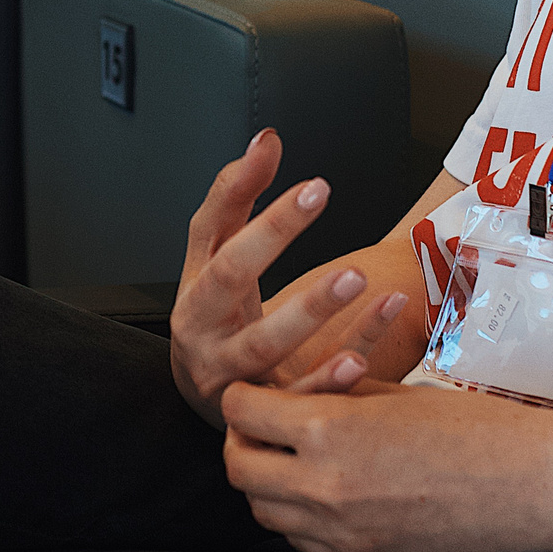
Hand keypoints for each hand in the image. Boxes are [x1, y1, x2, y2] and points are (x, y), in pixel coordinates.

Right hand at [169, 129, 411, 428]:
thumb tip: (267, 141)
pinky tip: (358, 358)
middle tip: (318, 191)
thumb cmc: (217, 312)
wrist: (205, 392)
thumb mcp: (217, 256)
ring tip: (355, 276)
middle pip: (228, 279)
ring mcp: (228, 372)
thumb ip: (240, 198)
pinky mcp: (261, 410)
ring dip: (308, 310)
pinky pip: (299, 393)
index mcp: (194, 282)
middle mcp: (203, 326)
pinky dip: (329, 378)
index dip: (244, 190)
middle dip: (269, 235)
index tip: (292, 160)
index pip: (212, 228)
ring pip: (262, 344)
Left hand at [222, 381, 552, 551]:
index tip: (252, 395)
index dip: (243, 398)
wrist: (527, 487)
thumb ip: (332, 395)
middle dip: (244, 442)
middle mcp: (323, 488)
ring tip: (296, 462)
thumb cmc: (473, 432)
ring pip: (264, 512)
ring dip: (269, 484)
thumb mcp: (392, 395)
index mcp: (329, 431)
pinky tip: (329, 497)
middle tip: (263, 429)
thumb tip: (291, 392)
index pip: (242, 412)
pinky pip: (302, 545)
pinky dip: (302, 521)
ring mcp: (339, 536)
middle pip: (240, 468)